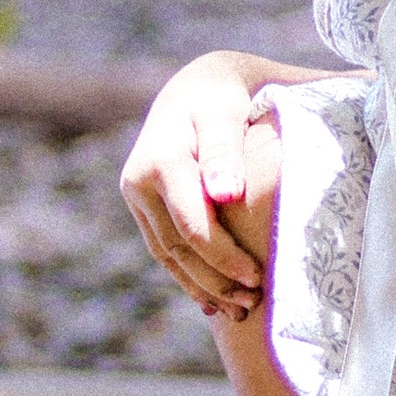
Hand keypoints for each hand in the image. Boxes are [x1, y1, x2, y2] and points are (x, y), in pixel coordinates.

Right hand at [121, 52, 269, 315]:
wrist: (197, 85)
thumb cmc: (224, 97)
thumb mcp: (226, 113)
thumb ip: (225, 151)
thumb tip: (225, 194)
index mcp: (161, 158)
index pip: (193, 224)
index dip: (224, 257)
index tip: (258, 277)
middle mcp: (139, 180)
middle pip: (177, 246)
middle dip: (215, 280)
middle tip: (253, 304)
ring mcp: (137, 195)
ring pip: (167, 254)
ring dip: (201, 286)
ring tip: (239, 310)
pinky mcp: (142, 205)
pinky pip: (164, 249)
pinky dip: (188, 276)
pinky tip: (212, 300)